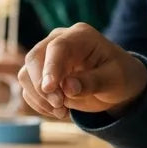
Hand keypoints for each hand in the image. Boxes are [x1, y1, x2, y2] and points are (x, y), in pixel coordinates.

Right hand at [17, 22, 146, 119]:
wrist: (117, 85)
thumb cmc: (120, 76)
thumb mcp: (115, 80)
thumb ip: (92, 82)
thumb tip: (67, 87)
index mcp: (80, 36)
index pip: (57, 48)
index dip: (51, 67)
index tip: (49, 88)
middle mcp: (57, 41)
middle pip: (34, 59)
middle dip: (42, 86)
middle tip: (60, 106)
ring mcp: (46, 57)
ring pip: (26, 75)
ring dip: (39, 97)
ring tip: (62, 111)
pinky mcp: (40, 73)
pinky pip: (28, 88)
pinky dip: (39, 103)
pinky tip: (59, 111)